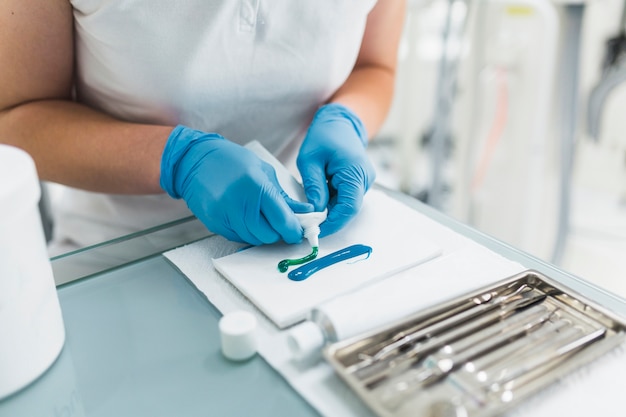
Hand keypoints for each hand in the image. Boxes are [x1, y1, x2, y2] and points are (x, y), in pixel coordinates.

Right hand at [160, 125, 312, 244]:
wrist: (195, 161)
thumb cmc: (231, 161)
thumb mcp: (263, 172)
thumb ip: (284, 196)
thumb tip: (305, 211)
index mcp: (256, 186)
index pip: (282, 221)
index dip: (293, 230)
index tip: (297, 231)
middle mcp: (239, 204)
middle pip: (268, 235)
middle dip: (278, 233)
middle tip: (280, 223)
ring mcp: (225, 216)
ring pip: (254, 239)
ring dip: (262, 233)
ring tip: (261, 217)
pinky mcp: (215, 224)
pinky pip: (238, 238)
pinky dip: (247, 232)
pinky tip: (245, 217)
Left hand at [297, 103, 375, 236]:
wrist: (339, 121)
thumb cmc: (324, 135)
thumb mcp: (310, 160)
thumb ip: (313, 186)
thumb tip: (314, 211)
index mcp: (355, 172)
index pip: (348, 207)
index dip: (333, 223)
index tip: (315, 231)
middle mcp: (364, 179)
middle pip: (348, 209)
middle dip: (329, 220)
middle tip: (307, 226)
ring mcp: (363, 182)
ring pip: (346, 205)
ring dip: (329, 212)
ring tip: (309, 214)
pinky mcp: (357, 182)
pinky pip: (345, 198)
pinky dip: (331, 204)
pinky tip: (317, 203)